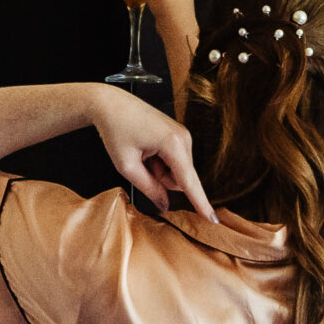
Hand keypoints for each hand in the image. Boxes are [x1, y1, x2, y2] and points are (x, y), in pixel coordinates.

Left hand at [88, 85, 218, 220]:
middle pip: (181, 179)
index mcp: (172, 143)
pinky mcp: (179, 135)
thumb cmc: (116, 130)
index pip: (189, 181)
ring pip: (177, 171)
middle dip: (162, 179)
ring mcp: (183, 135)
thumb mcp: (126, 165)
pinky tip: (147, 148)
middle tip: (141, 162)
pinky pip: (174, 161)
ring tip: (142, 153)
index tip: (213, 220)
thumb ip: (148, 188)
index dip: (200, 203)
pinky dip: (160, 162)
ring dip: (159, 170)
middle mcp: (184, 138)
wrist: (110, 104)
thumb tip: (165, 205)